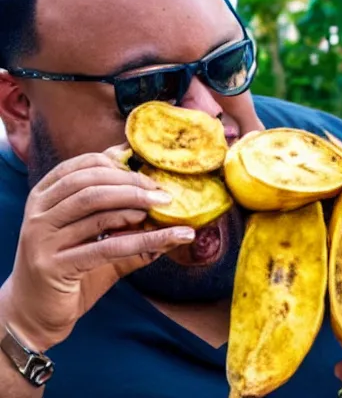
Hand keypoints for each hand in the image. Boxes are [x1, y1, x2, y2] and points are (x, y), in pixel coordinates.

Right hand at [2, 147, 195, 352]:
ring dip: (138, 207)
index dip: (122, 164)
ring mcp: (41, 240)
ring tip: (165, 210)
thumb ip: (117, 210)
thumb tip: (162, 190)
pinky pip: (107, 247)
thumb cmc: (67, 266)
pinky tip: (171, 238)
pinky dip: (144, 239)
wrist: (33, 315)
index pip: (86, 164)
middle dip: (134, 185)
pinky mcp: (52, 266)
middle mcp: (39, 214)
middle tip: (164, 194)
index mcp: (44, 195)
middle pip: (94, 185)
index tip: (150, 172)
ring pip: (98, 212)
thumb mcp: (91, 233)